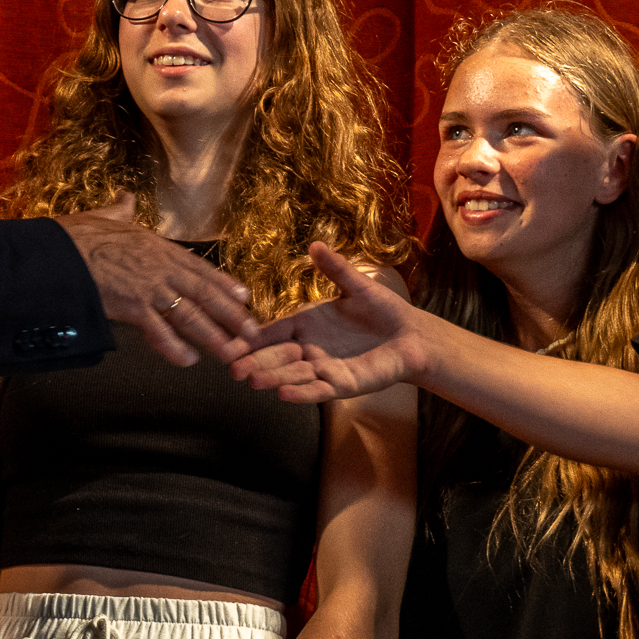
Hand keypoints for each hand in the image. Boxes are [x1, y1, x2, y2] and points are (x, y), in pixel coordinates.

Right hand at [56, 196, 258, 366]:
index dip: (223, 283)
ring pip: (191, 315)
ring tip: (232, 353)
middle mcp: (160, 267)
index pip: (199, 267)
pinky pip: (160, 332)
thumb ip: (120, 211)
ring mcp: (149, 288)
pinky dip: (176, 347)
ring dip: (214, 336)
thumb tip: (125, 199)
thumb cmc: (75, 236)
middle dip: (231, 315)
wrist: (57, 252)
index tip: (243, 297)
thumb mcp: (103, 216)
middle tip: (252, 333)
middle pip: (205, 294)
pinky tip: (189, 360)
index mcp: (156, 246)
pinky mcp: (133, 307)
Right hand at [230, 242, 426, 402]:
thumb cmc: (383, 311)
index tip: (228, 342)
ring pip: (293, 376)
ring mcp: (324, 368)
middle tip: (233, 369)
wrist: (411, 335)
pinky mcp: (342, 385)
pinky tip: (283, 394)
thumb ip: (336, 269)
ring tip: (254, 381)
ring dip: (273, 379)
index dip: (250, 338)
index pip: (271, 332)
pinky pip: (318, 390)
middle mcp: (309, 348)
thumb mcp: (356, 287)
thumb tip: (315, 245)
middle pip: (276, 358)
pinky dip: (302, 393)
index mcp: (305, 324)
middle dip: (255, 364)